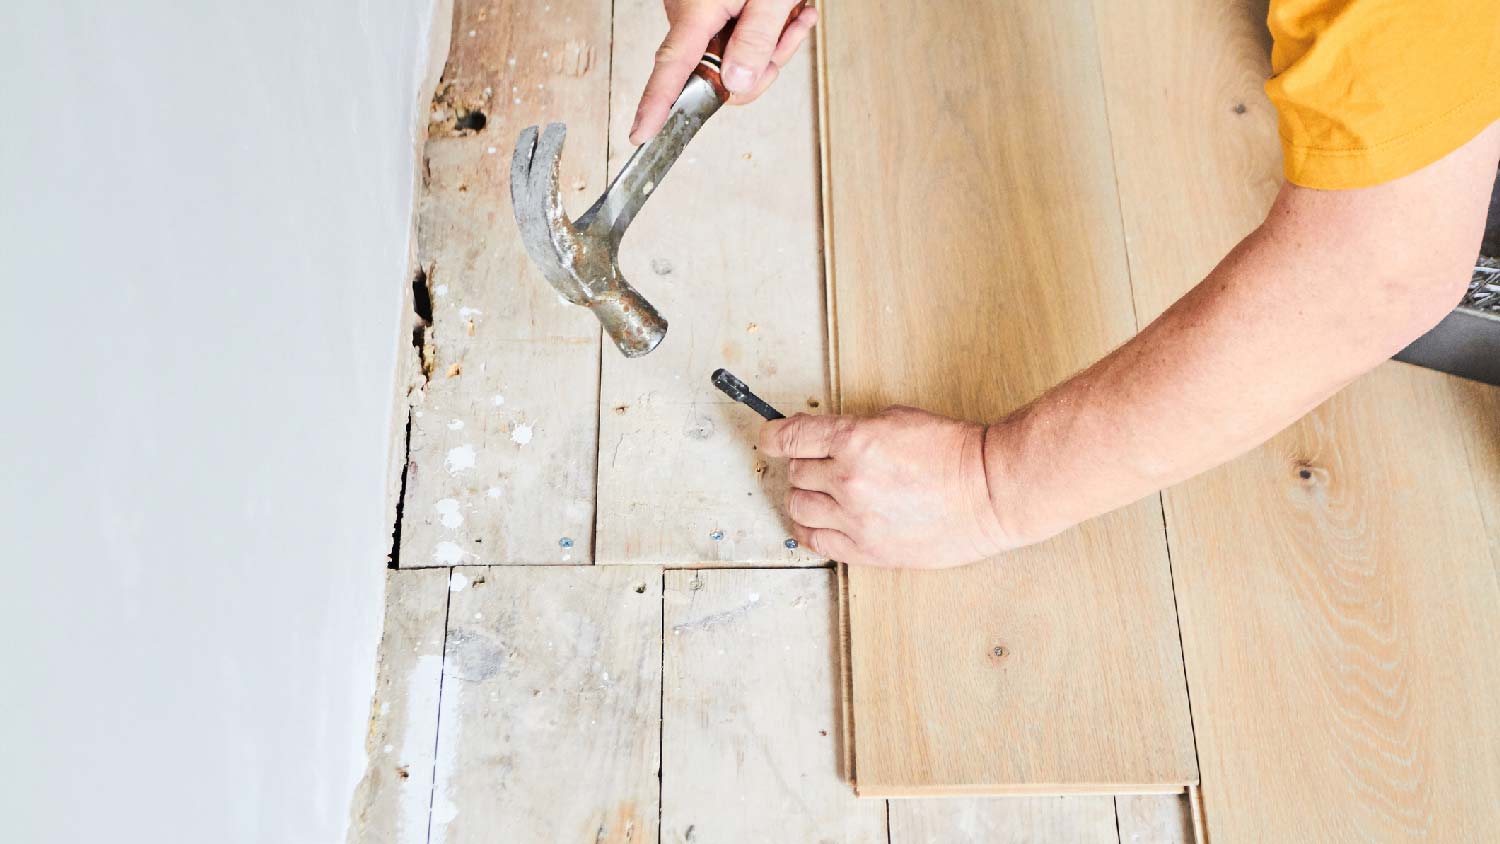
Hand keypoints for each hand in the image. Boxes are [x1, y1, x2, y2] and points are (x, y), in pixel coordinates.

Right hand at [629, 0, 817, 144]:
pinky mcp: (706, 7)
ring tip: (793, 11)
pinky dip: (765, 29)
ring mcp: (696, 10)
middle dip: (765, 65)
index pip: (672, 68)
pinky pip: (735, 38)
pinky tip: (786, 9)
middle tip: (792, 31)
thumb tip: (737, 86)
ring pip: (734, 58)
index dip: (655, 104)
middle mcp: (688, 12)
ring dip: (772, 43)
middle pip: (719, 73)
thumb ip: (758, 43)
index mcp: (698, 11)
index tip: (641, 132)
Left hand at [758, 407, 1018, 567]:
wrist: (990, 493)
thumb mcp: (898, 419)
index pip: (790, 437)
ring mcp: (855, 518)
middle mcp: (848, 480)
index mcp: (855, 440)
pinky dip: (811, 528)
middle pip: (796, 472)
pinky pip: (815, 540)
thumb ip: (854, 429)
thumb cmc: (954, 453)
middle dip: (805, 464)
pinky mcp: (866, 549)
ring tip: (827, 493)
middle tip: (823, 464)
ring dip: (806, 496)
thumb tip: (823, 439)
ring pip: (799, 506)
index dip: (774, 436)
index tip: (770, 438)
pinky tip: (821, 520)